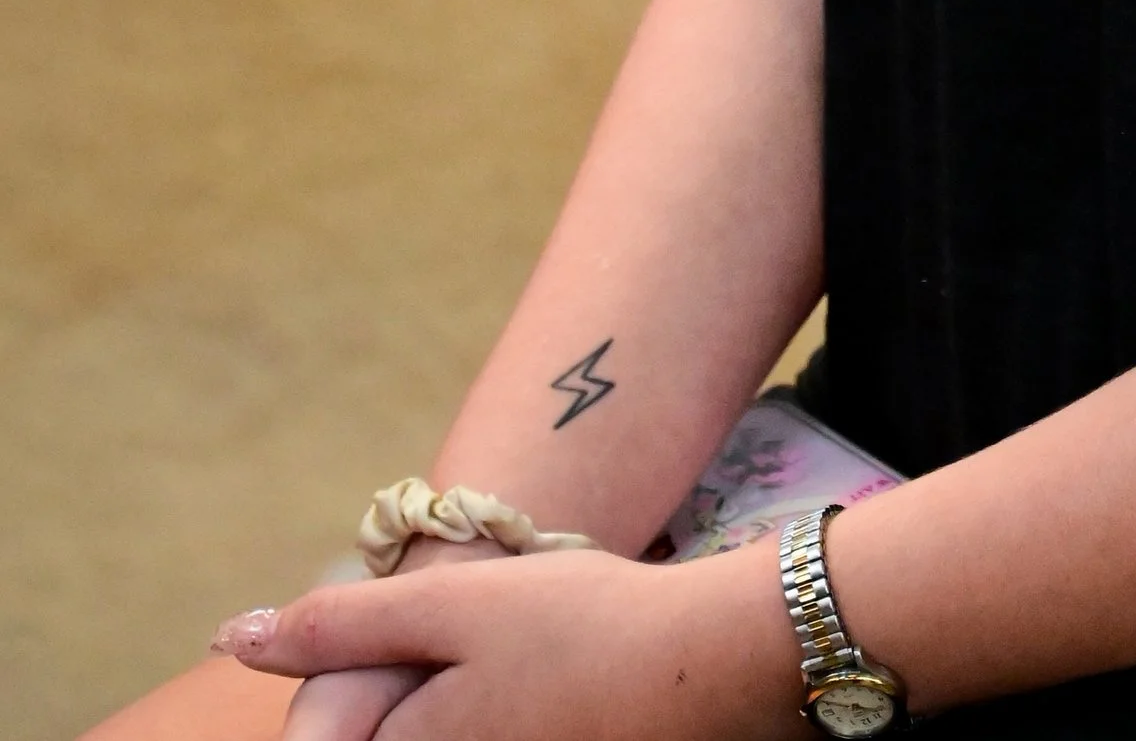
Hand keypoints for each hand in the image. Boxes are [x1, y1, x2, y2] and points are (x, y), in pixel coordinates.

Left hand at [213, 543, 792, 740]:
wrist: (710, 661)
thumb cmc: (579, 623)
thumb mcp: (452, 603)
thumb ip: (338, 626)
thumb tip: (230, 638)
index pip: (329, 739)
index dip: (335, 706)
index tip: (394, 663)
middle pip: (382, 735)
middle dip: (388, 702)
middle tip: (493, 647)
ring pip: (442, 738)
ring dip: (439, 709)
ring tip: (522, 660)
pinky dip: (492, 716)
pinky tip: (540, 681)